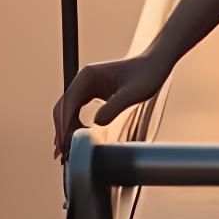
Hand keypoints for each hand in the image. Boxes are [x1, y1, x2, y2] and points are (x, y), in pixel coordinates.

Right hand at [51, 52, 168, 165]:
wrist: (157, 64)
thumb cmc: (148, 75)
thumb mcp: (135, 93)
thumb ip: (115, 107)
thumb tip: (95, 124)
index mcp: (88, 75)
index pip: (69, 103)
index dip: (65, 125)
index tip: (64, 144)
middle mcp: (83, 79)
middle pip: (63, 108)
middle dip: (61, 130)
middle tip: (62, 154)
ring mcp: (87, 85)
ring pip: (68, 110)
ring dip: (65, 130)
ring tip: (66, 152)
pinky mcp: (93, 92)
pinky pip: (77, 111)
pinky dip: (73, 126)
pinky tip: (76, 139)